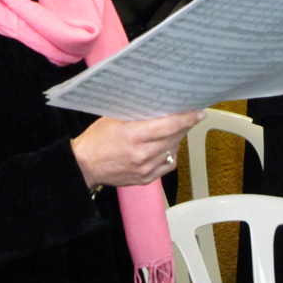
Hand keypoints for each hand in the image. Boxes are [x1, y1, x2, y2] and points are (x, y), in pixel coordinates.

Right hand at [71, 111, 205, 188]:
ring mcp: (145, 169)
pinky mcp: (145, 179)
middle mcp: (142, 154)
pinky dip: (170, 154)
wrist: (84, 166)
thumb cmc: (96, 139)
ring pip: (173, 151)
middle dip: (184, 126)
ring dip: (178, 139)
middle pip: (174, 138)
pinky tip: (166, 146)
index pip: (169, 126)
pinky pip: (167, 165)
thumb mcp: (113, 118)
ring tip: (175, 129)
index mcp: (133, 135)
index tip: (198, 112)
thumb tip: (158, 103)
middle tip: (190, 116)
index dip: (186, 118)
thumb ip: (137, 113)